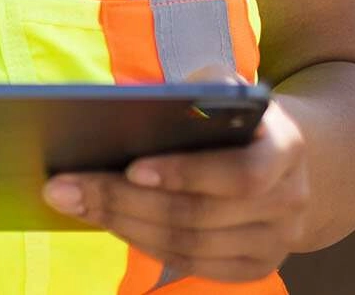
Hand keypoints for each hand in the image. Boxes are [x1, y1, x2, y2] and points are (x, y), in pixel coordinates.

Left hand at [42, 101, 310, 282]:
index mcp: (286, 148)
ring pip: (190, 246)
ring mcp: (275, 242)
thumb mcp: (226, 87)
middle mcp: (288, 202)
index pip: (241, 175)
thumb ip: (196, 89)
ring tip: (74, 202)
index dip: (186, 174)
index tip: (131, 168)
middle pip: (200, 215)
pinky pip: (193, 265)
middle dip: (125, 201)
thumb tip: (132, 106)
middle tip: (66, 187)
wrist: (286, 158)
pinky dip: (145, 244)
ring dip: (124, 225)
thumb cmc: (236, 114)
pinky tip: (109, 222)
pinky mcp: (254, 267)